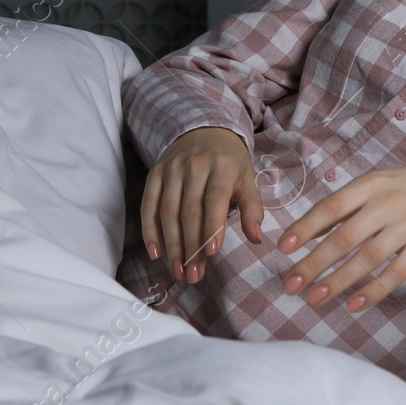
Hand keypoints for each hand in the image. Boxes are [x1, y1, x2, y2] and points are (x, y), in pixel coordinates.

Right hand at [141, 126, 264, 283]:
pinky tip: (155, 253)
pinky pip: (148, 205)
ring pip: (168, 211)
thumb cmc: (230, 162)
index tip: (212, 252)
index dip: (212, 226)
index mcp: (222, 166)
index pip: (215, 199)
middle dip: (191, 246)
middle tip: (193, 275)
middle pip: (189, 210)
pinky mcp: (155, 174)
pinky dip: (149, 230)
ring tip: (178, 271)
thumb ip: (253, 209)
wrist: (204, 129)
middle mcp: (195, 165)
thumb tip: (257, 239)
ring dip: (171, 245)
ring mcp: (172, 169)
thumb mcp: (248, 179)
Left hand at [276, 163, 405, 312]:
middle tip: (290, 285)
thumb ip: (346, 206)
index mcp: (371, 184)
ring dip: (338, 281)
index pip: (332, 206)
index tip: (283, 248)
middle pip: (345, 237)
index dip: (305, 227)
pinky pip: (396, 273)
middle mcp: (389, 203)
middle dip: (314, 263)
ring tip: (314, 298)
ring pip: (367, 258)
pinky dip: (374, 291)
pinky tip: (353, 304)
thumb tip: (304, 233)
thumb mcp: (378, 184)